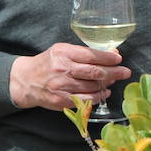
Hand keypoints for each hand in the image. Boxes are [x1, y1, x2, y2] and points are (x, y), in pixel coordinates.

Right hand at [9, 42, 131, 110]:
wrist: (26, 80)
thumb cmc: (48, 63)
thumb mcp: (62, 51)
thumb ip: (83, 53)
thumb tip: (110, 55)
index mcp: (63, 53)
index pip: (90, 55)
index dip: (107, 58)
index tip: (118, 59)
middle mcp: (62, 69)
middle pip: (94, 72)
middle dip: (113, 72)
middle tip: (125, 72)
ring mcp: (61, 86)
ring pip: (91, 86)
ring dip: (106, 84)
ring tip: (114, 80)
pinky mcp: (61, 100)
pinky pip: (85, 100)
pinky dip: (98, 97)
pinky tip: (104, 92)